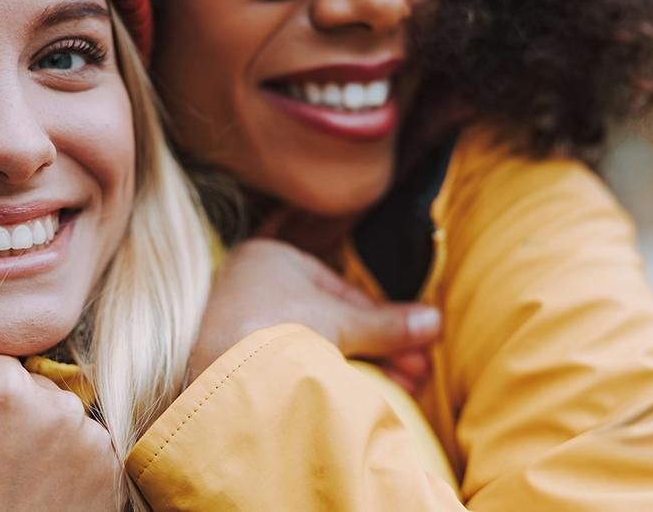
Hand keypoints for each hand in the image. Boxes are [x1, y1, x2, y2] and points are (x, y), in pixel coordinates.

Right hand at [0, 349, 121, 511]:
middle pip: (24, 384)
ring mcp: (90, 436)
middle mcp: (57, 404)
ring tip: (11, 480)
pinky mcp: (111, 466)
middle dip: (5, 410)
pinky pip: (82, 443)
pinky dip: (63, 459)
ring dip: (36, 433)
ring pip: (55, 413)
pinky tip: (38, 490)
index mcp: (3, 390)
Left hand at [191, 239, 441, 392]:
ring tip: (394, 391)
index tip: (416, 350)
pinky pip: (286, 366)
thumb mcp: (342, 322)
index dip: (384, 322)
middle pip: (328, 320)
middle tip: (414, 375)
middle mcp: (251, 284)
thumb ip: (387, 324)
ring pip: (310, 345)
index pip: (341, 291)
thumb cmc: (276, 328)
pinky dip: (322, 378)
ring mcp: (236, 323)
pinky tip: (351, 396)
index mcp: (271, 257)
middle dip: (377, 349)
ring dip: (356, 366)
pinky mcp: (230, 360)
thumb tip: (433, 323)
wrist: (218, 374)